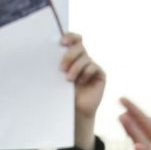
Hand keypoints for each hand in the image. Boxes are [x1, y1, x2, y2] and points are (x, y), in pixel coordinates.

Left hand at [60, 32, 104, 149]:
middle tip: (61, 68)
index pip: (74, 40)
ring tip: (68, 80)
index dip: (70, 37)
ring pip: (85, 58)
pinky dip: (86, 73)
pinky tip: (82, 82)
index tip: (61, 42)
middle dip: (69, 56)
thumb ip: (59, 64)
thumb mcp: (60, 78)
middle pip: (79, 47)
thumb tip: (49, 51)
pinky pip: (93, 67)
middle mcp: (84, 59)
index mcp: (74, 56)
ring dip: (75, 68)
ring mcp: (93, 66)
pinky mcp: (100, 74)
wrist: (76, 112)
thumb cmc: (65, 95)